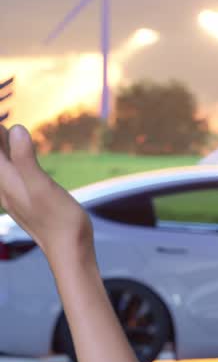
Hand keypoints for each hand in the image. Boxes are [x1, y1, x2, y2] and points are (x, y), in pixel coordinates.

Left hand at [0, 123, 92, 261]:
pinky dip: (11, 156)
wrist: (68, 248)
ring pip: (1, 164)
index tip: (3, 113)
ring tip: (7, 130)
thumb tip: (15, 128)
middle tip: (6, 122)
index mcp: (4, 179)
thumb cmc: (58, 219)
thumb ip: (26, 158)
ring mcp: (13, 193)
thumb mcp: (42, 186)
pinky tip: (19, 155)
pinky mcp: (24, 198)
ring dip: (3, 147)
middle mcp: (3, 186)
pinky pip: (11, 171)